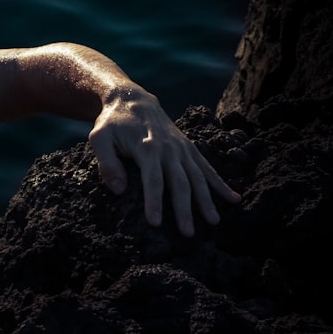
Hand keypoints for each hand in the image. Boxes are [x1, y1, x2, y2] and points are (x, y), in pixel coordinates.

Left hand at [88, 86, 240, 236]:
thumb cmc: (112, 123)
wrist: (132, 99)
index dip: (155, 201)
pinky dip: (220, 184)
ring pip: (198, 177)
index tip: (156, 223)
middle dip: (184, 209)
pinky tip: (233, 199)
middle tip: (188, 233)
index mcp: (147, 147)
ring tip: (213, 222)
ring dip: (206, 200)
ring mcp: (182, 149)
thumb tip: (118, 190)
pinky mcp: (188, 149)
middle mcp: (169, 149)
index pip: (153, 180)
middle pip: (180, 182)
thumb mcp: (99, 138)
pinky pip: (207, 168)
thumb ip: (107, 163)